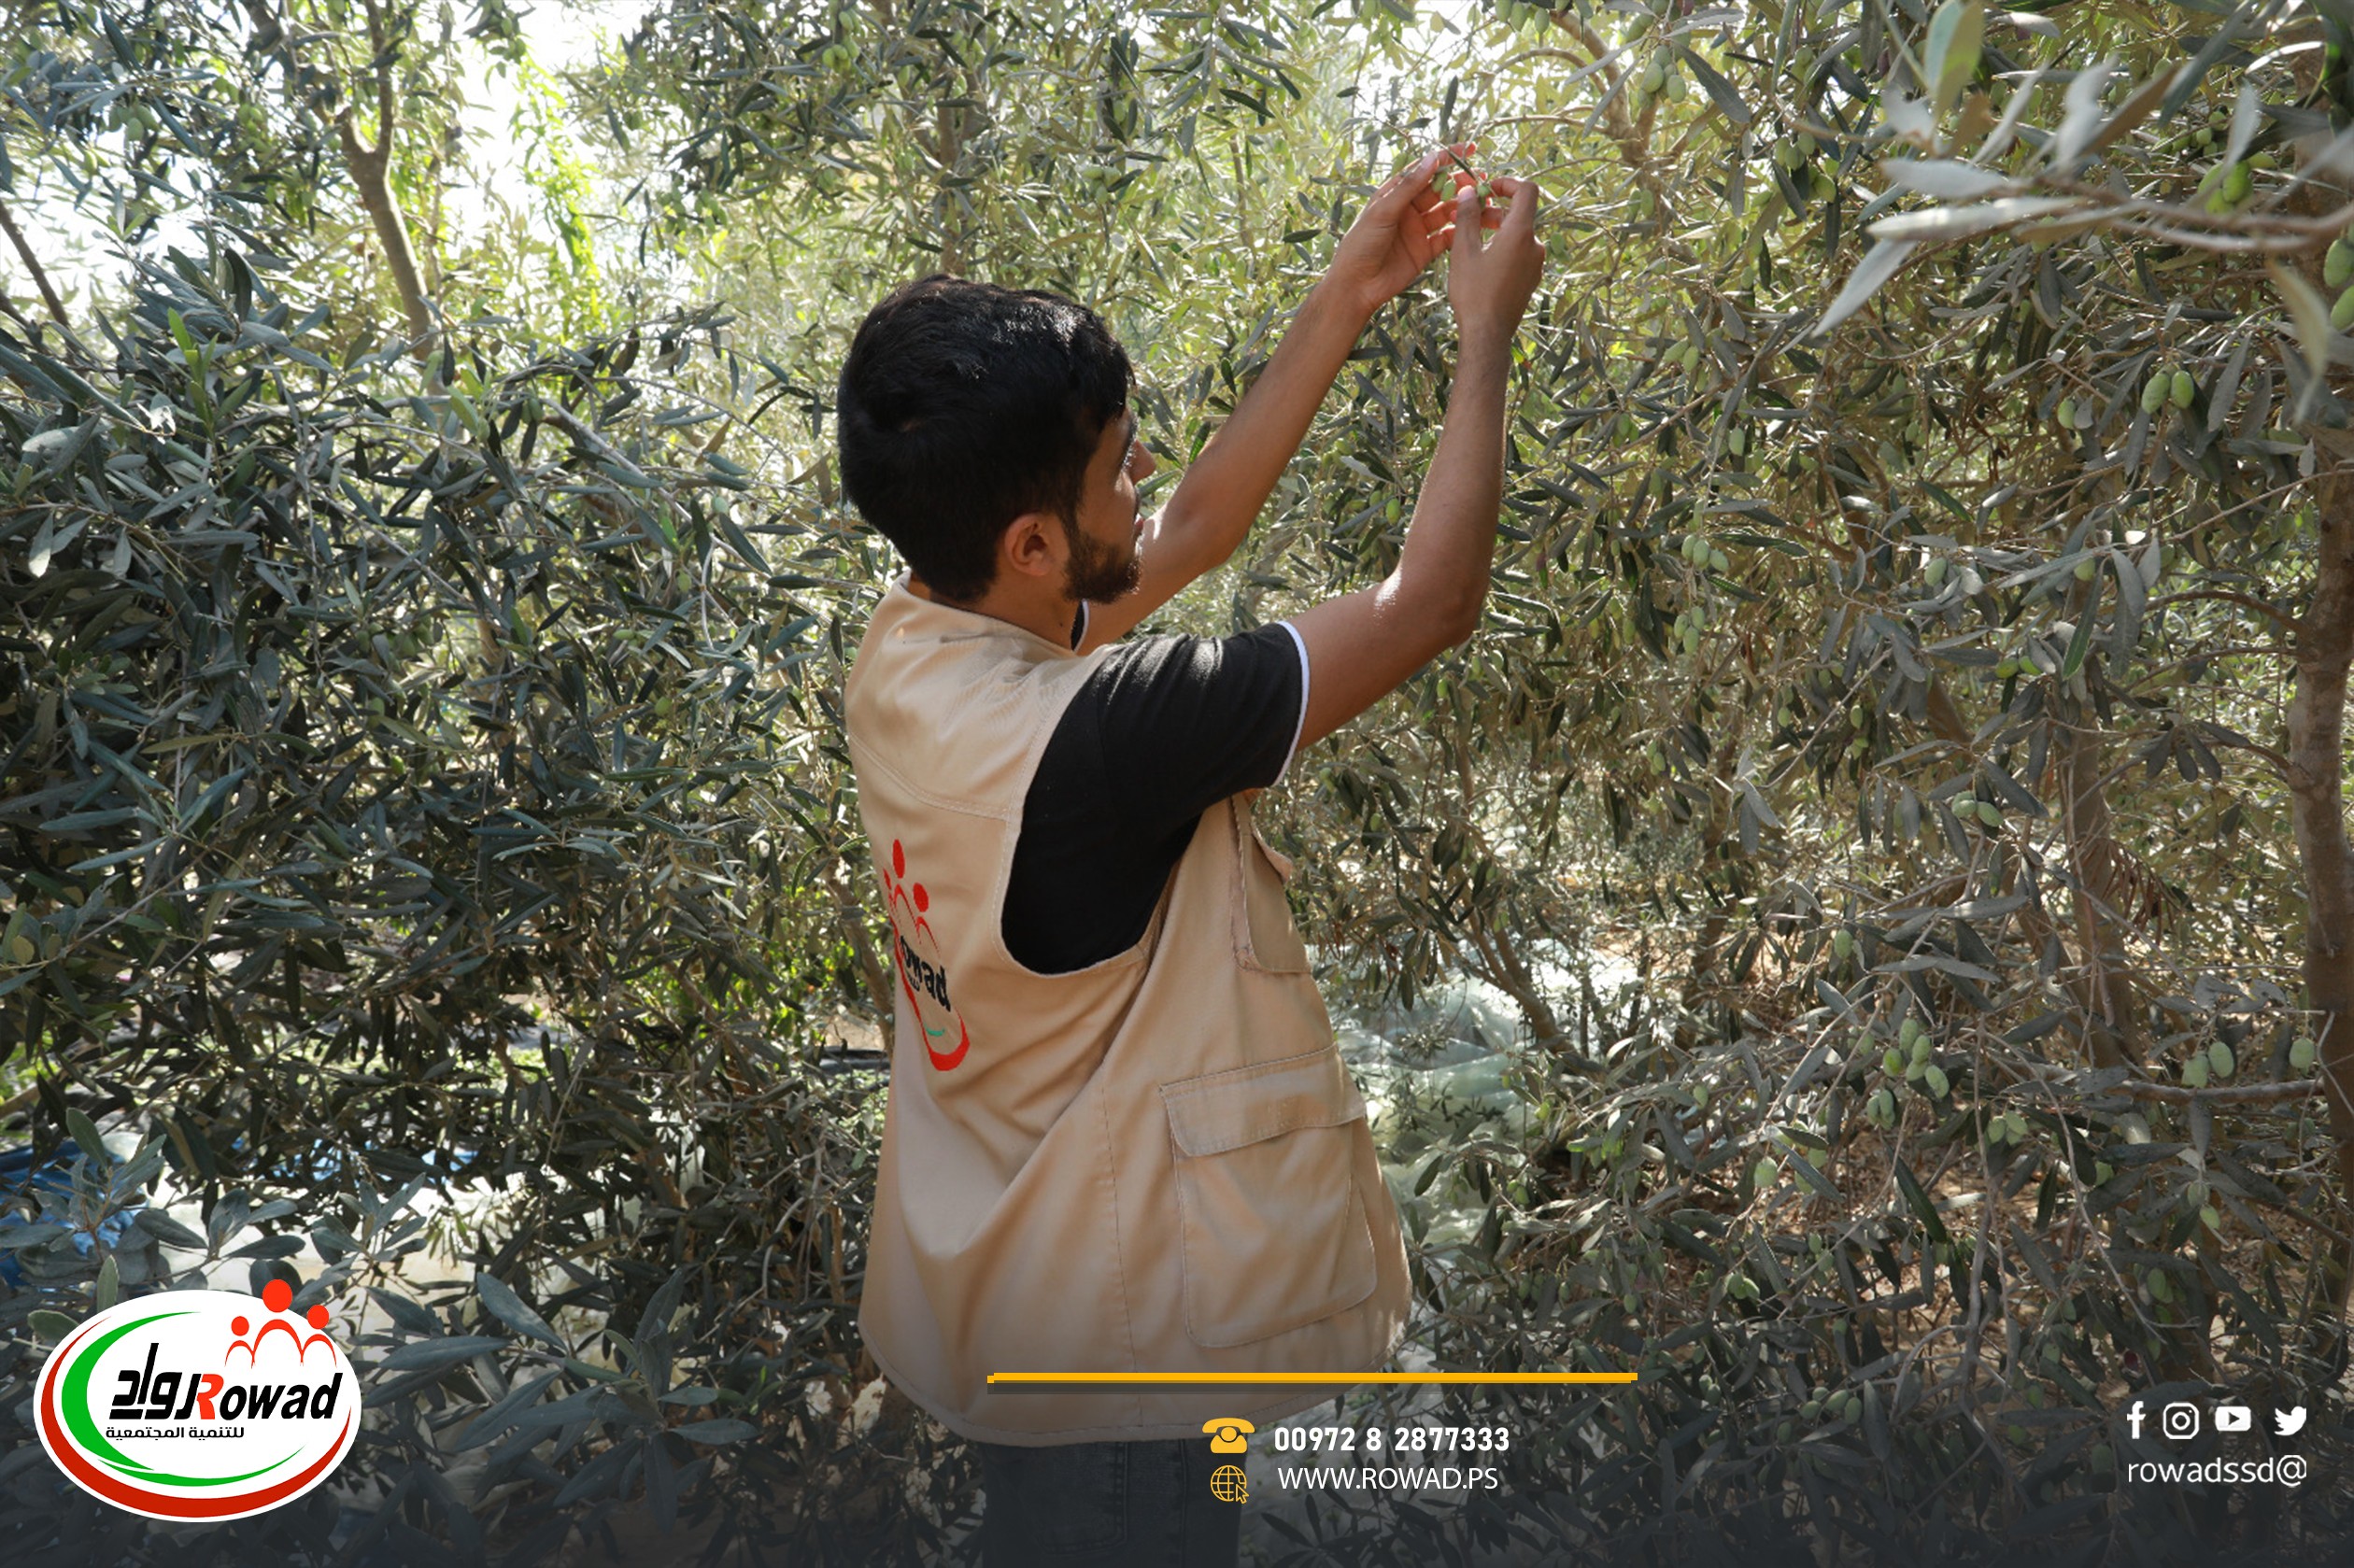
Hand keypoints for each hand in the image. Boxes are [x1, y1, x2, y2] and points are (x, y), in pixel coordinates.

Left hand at [1324, 143, 1481, 318]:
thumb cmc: (1361, 244)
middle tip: (1480, 180)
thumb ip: (1409, 186)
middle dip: (1460, 183)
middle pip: (1439, 190)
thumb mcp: (1383, 210)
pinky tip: (1475, 225)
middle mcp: (1408, 210)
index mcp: (1395, 194)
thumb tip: (1432, 159)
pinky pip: (1447, 238)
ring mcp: (1418, 230)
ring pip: (1447, 213)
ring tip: (1484, 201)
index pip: (1424, 170)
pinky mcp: (1425, 251)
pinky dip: (1461, 231)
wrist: (1356, 285)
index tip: (1468, 149)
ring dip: (1464, 206)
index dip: (1446, 159)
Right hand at [1446, 174, 1544, 352]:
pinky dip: (1503, 246)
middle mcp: (1534, 245)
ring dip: (1496, 229)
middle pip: (1519, 213)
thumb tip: (1468, 191)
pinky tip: (1481, 260)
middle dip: (1494, 209)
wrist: (1488, 334)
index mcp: (1520, 233)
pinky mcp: (1531, 277)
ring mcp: (1536, 263)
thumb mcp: (1464, 251)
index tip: (1487, 189)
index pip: (1527, 191)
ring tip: (1470, 239)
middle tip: (1468, 215)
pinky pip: (1519, 252)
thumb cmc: (1473, 293)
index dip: (1508, 183)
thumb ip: (1467, 217)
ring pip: (1517, 234)